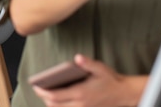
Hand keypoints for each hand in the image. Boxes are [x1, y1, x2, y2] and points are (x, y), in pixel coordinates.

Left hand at [32, 54, 146, 106]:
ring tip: (46, 94)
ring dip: (51, 104)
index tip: (35, 86)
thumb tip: (78, 58)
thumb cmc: (110, 79)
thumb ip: (88, 64)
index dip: (42, 92)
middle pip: (54, 105)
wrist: (124, 94)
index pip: (54, 96)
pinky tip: (58, 100)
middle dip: (44, 98)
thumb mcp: (100, 68)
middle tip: (39, 88)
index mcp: (80, 93)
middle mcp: (80, 104)